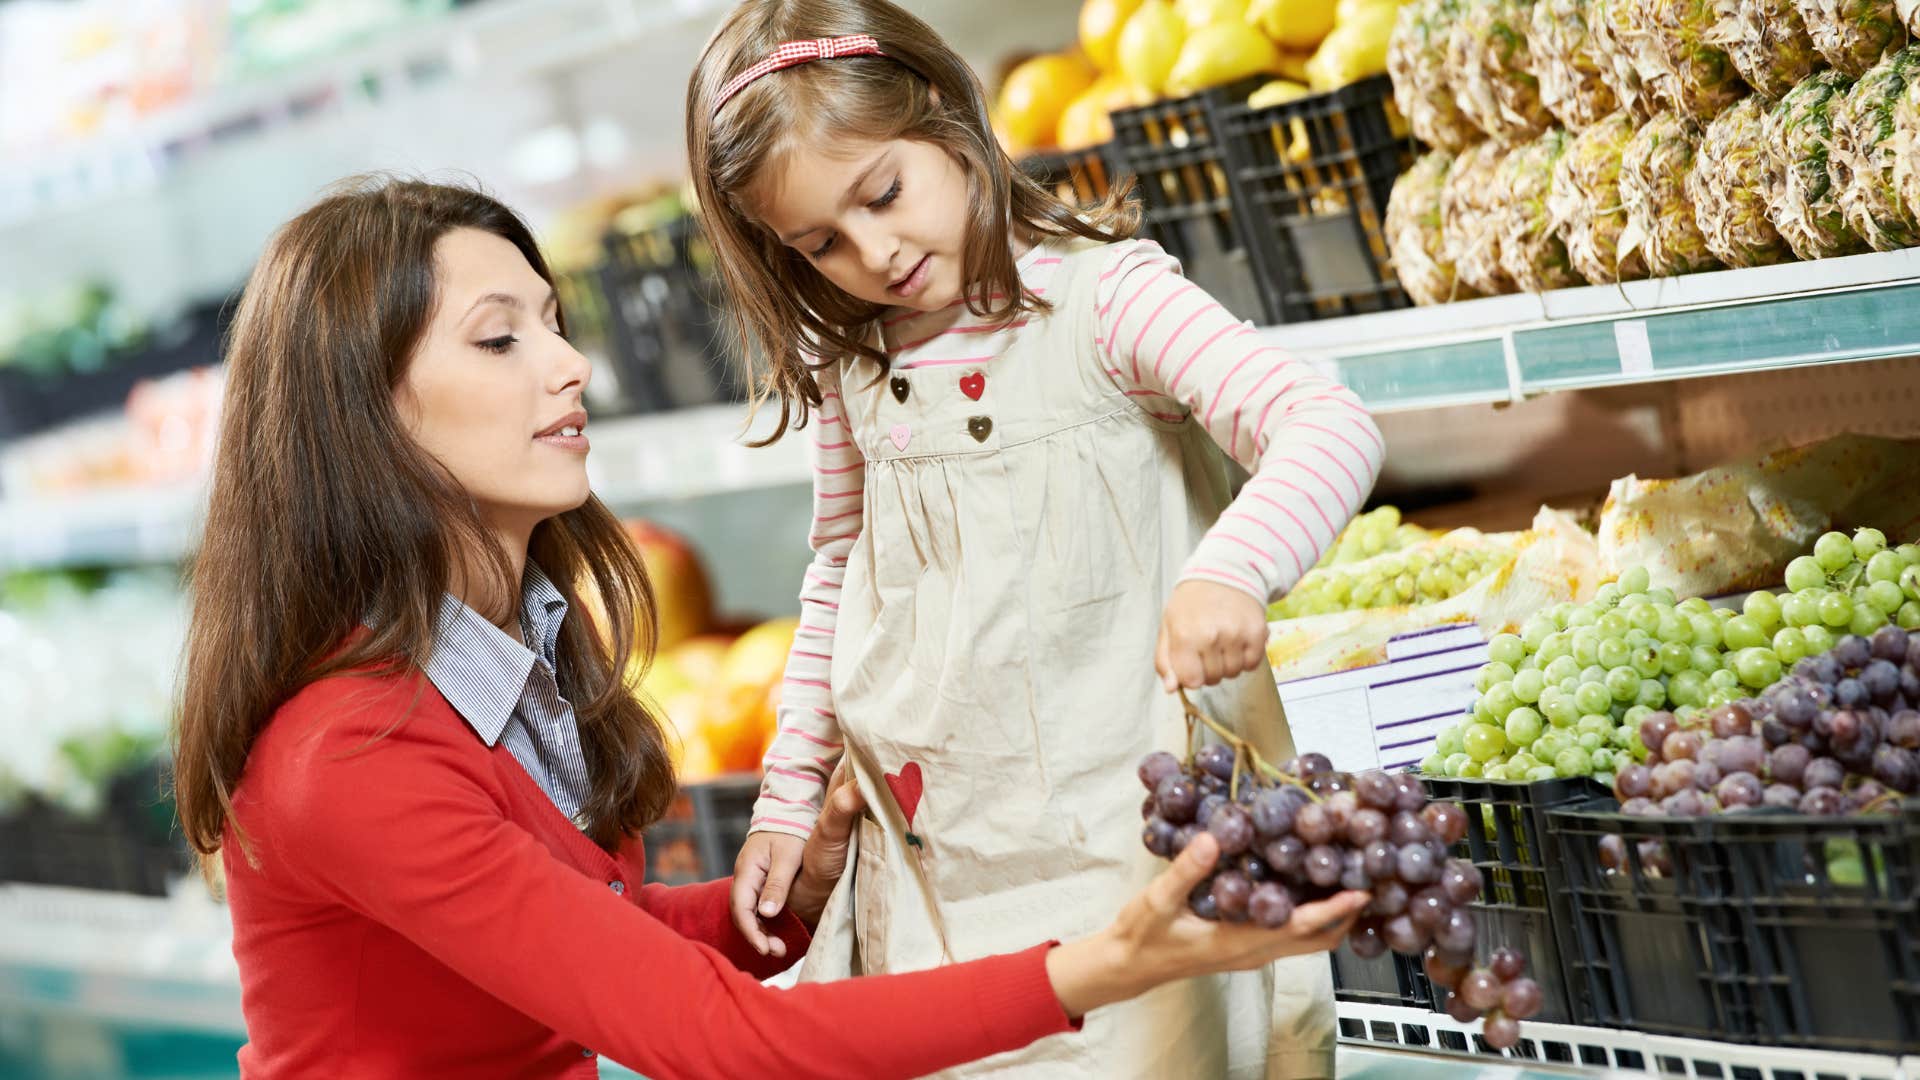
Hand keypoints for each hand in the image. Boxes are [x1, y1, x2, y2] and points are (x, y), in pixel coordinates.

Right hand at [729, 765, 865, 957]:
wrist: (789, 811)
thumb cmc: (791, 832)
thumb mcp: (788, 857)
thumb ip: (777, 884)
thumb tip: (766, 913)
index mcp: (747, 870)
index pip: (741, 908)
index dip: (751, 931)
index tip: (765, 948)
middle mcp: (744, 877)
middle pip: (743, 914)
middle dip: (757, 936)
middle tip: (778, 951)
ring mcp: (750, 879)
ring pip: (749, 912)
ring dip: (762, 931)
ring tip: (780, 948)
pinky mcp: (759, 881)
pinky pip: (756, 906)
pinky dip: (765, 922)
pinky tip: (777, 932)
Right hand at [1044, 833, 1367, 1019]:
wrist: (1127, 965)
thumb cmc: (1143, 936)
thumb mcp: (1158, 899)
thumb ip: (1187, 870)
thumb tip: (1216, 837)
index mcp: (1240, 942)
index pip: (1302, 928)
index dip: (1335, 909)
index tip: (1362, 889)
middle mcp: (1254, 951)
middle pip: (1318, 939)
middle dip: (1346, 913)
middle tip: (1364, 875)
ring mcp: (1251, 951)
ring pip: (1306, 939)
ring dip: (1330, 914)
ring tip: (1342, 874)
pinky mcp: (1244, 946)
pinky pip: (1289, 934)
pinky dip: (1307, 914)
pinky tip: (1301, 883)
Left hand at [1156, 579, 1270, 691]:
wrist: (1225, 573)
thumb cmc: (1192, 603)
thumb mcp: (1169, 626)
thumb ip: (1165, 660)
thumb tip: (1171, 689)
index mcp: (1185, 635)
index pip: (1192, 681)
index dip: (1191, 675)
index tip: (1192, 663)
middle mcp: (1211, 636)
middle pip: (1213, 679)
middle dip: (1209, 669)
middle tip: (1207, 647)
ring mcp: (1237, 635)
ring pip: (1233, 673)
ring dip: (1227, 664)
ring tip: (1223, 642)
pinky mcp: (1258, 633)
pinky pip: (1251, 665)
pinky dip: (1245, 658)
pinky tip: (1237, 641)